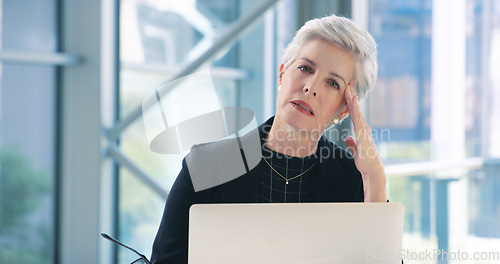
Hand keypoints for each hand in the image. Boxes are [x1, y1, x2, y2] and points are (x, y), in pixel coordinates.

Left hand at [344, 82, 386, 201]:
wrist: (372, 169)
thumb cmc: (365, 161)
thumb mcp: (355, 151)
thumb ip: (352, 143)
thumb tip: (347, 138)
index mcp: (360, 130)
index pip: (353, 113)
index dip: (350, 103)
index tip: (346, 92)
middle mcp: (363, 127)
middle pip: (355, 108)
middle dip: (351, 95)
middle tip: (348, 82)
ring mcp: (363, 129)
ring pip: (356, 110)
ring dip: (352, 97)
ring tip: (349, 86)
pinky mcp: (363, 132)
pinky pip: (357, 116)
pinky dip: (355, 107)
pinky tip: (353, 99)